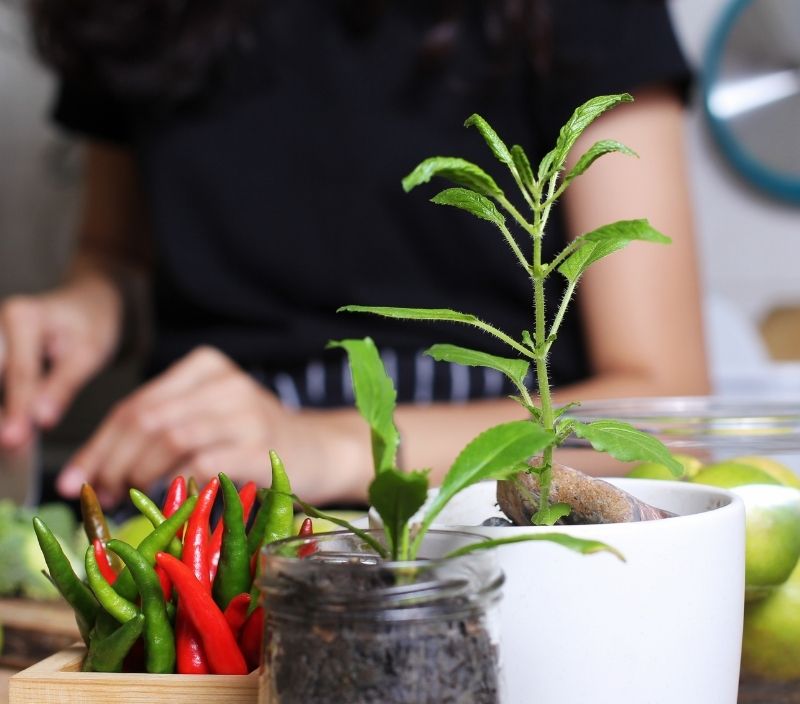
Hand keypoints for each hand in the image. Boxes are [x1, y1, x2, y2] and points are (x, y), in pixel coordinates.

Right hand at [0, 274, 122, 447]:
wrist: (85, 304)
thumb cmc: (91, 325)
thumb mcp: (87, 354)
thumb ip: (62, 387)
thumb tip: (41, 420)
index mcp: (24, 316)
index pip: (19, 372)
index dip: (16, 409)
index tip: (15, 439)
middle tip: (7, 443)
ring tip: (6, 441)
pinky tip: (6, 425)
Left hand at [57, 346, 371, 506]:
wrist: (323, 450)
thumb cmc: (258, 440)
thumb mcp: (210, 420)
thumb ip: (163, 431)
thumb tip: (97, 470)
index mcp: (205, 367)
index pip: (136, 404)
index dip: (98, 444)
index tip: (74, 479)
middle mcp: (224, 382)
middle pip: (146, 419)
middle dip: (110, 461)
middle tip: (98, 494)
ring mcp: (245, 412)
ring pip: (168, 438)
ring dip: (136, 474)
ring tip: (125, 498)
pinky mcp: (259, 446)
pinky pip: (200, 463)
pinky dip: (174, 485)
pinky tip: (166, 501)